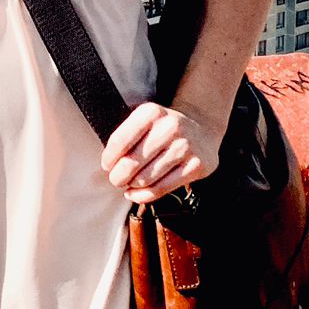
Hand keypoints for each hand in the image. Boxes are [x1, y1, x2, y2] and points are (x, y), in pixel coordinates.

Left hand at [102, 101, 223, 205]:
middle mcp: (170, 127)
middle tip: (117, 179)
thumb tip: (109, 167)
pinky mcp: (197, 166)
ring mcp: (185, 147)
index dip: (109, 158)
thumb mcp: (144, 121)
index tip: (107, 165)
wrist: (201, 129)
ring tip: (130, 183)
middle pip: (131, 163)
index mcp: (151, 112)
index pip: (120, 140)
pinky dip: (144, 196)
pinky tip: (137, 192)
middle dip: (118, 177)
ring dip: (132, 186)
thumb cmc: (162, 129)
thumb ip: (125, 138)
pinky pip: (161, 189)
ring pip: (145, 179)